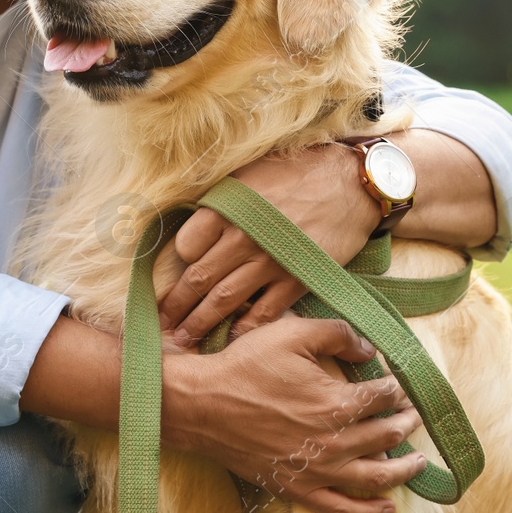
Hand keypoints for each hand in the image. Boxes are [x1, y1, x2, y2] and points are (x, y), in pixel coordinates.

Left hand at [158, 144, 380, 343]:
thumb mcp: (248, 175)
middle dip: (177, 305)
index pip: (186, 245)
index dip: (178, 262)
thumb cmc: (296, 173)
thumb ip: (221, 202)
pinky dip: (246, 328)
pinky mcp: (296, 278)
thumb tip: (194, 226)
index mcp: (227, 209)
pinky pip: (264, 311)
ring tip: (184, 339)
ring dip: (201, 322)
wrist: (350, 183)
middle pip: (199, 278)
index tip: (174, 276)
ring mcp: (270, 261)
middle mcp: (243, 237)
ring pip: (225, 300)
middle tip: (161, 324)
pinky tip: (232, 338)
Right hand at [163, 316, 425, 512]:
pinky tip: (387, 506)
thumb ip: (336, 334)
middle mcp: (335, 441)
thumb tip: (369, 348)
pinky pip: (344, 509)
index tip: (397, 384)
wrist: (201, 404)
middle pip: (387, 434)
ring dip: (405, 469)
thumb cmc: (244, 366)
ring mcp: (318, 470)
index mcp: (336, 401)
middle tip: (412, 415)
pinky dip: (371, 511)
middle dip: (405, 422)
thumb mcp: (290, 333)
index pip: (382, 396)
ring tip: (419, 462)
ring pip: (377, 476)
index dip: (395, 388)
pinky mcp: (299, 488)